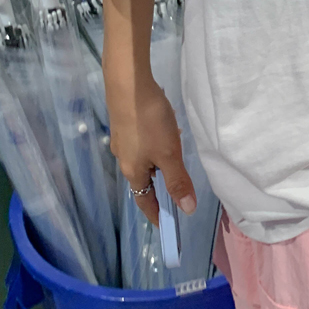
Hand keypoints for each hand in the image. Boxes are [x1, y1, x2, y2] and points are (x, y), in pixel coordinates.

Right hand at [102, 68, 196, 225]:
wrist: (128, 83)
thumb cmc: (149, 122)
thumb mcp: (169, 154)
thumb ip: (178, 182)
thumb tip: (186, 210)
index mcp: (133, 171)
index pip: (144, 200)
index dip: (156, 214)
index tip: (167, 225)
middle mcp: (124, 158)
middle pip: (143, 180)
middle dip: (161, 186)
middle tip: (179, 187)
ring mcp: (122, 140)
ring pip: (144, 160)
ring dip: (160, 163)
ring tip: (176, 154)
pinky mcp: (125, 124)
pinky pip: (142, 143)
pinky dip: (156, 145)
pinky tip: (166, 130)